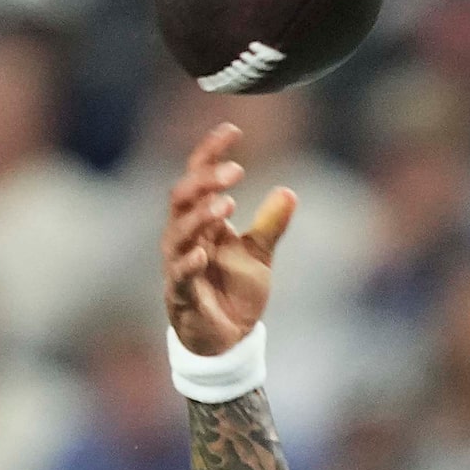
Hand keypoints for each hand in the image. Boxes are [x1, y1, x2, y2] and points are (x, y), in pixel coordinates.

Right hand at [163, 122, 294, 356]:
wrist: (228, 339)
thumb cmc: (234, 292)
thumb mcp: (260, 255)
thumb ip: (271, 225)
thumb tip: (289, 192)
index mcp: (202, 221)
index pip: (198, 176)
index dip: (211, 152)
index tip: (233, 130)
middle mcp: (185, 236)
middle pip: (183, 197)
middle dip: (206, 180)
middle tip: (235, 170)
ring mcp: (179, 264)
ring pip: (179, 232)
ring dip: (201, 215)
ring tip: (227, 203)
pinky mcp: (181, 294)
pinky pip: (180, 274)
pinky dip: (190, 263)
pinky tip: (204, 253)